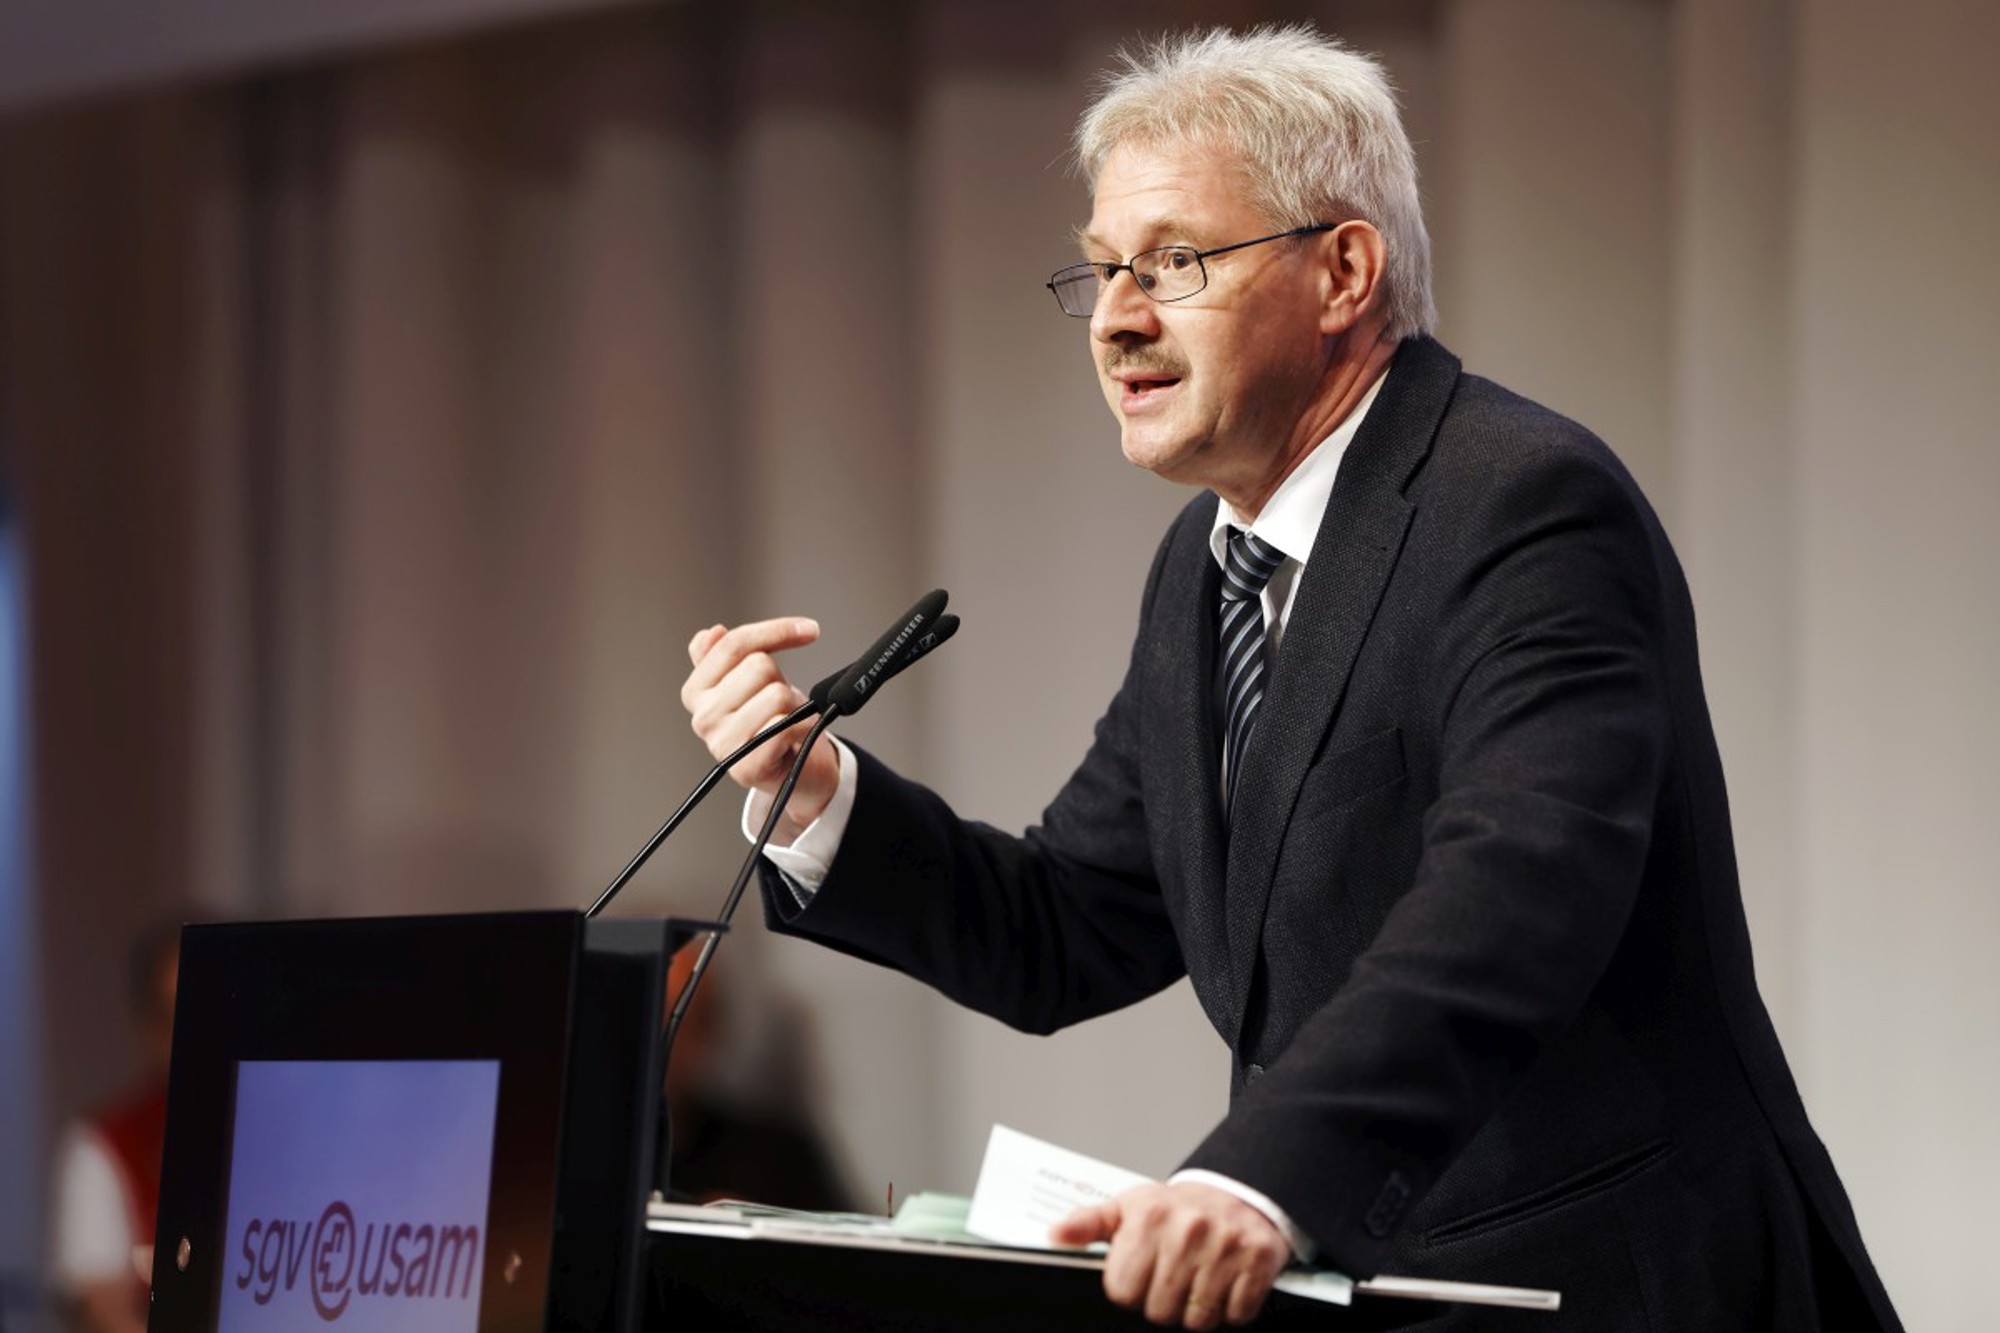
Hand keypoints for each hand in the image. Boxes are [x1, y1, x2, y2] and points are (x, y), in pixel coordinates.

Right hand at [681, 617, 839, 834]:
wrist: (791, 767)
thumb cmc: (770, 719)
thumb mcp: (748, 677)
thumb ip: (725, 654)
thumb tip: (712, 632)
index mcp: (696, 690)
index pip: (734, 643)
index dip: (777, 630)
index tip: (810, 630)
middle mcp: (702, 717)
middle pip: (759, 666)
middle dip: (781, 679)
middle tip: (781, 702)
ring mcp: (722, 744)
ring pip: (776, 694)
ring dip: (795, 705)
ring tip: (787, 719)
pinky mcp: (747, 768)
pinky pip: (786, 726)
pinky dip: (803, 726)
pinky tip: (797, 735)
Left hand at [1051, 1181, 1289, 1328]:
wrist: (1237, 1192)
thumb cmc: (1178, 1209)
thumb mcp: (1127, 1208)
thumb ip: (1088, 1224)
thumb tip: (1055, 1235)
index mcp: (1149, 1218)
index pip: (1124, 1292)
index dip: (1131, 1291)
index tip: (1143, 1275)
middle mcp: (1188, 1230)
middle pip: (1160, 1312)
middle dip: (1164, 1303)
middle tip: (1173, 1277)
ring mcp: (1226, 1246)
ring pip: (1198, 1320)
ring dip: (1198, 1309)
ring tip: (1198, 1280)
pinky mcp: (1258, 1260)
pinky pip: (1237, 1315)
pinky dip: (1232, 1308)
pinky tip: (1225, 1282)